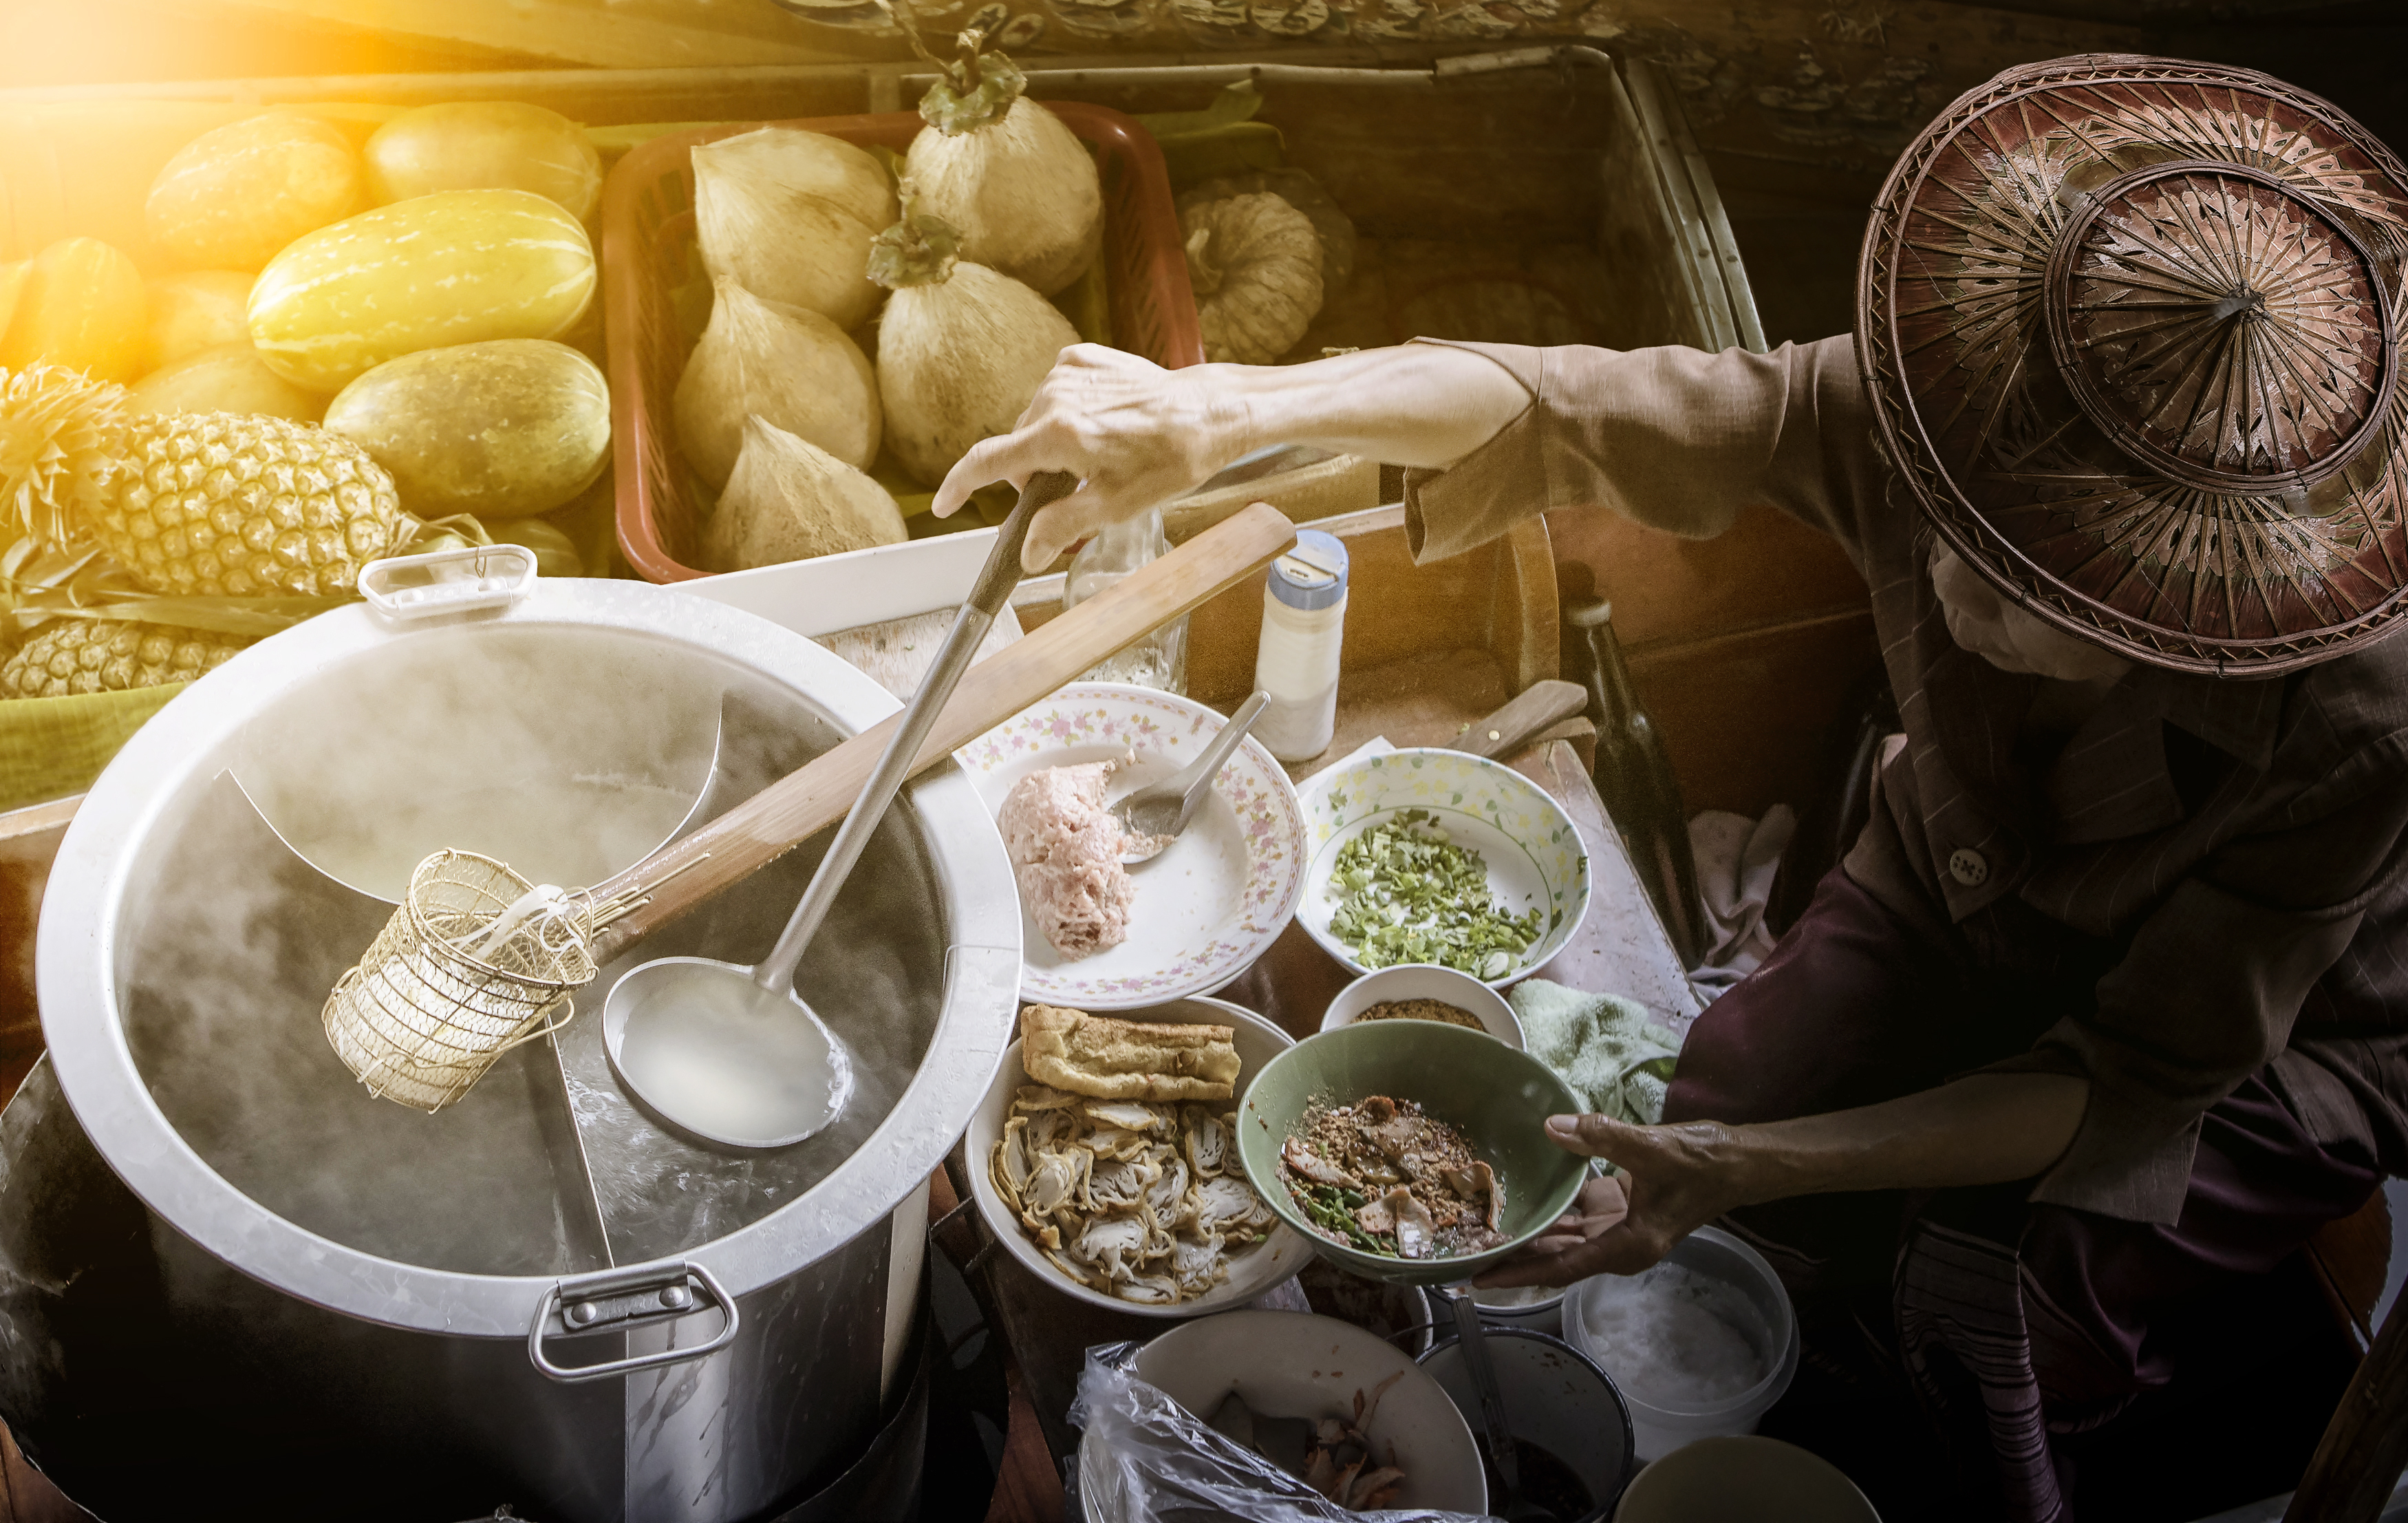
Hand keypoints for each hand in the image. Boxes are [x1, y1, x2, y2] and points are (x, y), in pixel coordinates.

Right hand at [930, 344, 1254, 571]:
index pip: (989, 461)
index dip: (960, 485)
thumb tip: (1027, 554)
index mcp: (1058, 434)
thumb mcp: (1116, 506)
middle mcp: (1055, 395)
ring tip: (1100, 454)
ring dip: (1052, 444)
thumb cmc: (1169, 460)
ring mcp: (1068, 371)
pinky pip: (1056, 394)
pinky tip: (1104, 424)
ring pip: (1036, 421)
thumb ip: (1061, 527)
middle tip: (1076, 490)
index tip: (945, 504)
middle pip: (1018, 447)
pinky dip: (1067, 415)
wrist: (1209, 411)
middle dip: (1035, 475)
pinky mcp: (1082, 356)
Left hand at [1474, 1113, 1746, 1287]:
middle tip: (1466, 1253)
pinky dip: (1549, 1211)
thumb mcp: (1652, 1148)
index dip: (1520, 1272)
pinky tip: (1518, 1201)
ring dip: (1528, 1235)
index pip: (1563, 1266)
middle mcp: (1619, 1245)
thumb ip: (1601, 1136)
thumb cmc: (1702, 1163)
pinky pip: (1575, 1215)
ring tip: (1482, 1230)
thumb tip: (1551, 1127)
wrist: (1738, 1162)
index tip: (1481, 1278)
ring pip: (1562, 1238)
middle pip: (1556, 1257)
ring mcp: (1618, 1228)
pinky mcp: (1619, 1208)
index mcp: (1627, 1246)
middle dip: (1514, 1256)